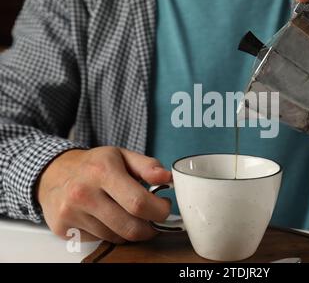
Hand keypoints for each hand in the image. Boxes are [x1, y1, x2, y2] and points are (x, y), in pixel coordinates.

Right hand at [36, 147, 171, 243]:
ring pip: (117, 237)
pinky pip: (100, 240)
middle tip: (154, 218)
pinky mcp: (63, 228)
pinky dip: (111, 233)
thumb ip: (148, 166)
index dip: (159, 210)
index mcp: (102, 171)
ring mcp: (71, 213)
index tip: (164, 207)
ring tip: (130, 214)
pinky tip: (108, 218)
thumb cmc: (93, 164)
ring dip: (131, 230)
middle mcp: (83, 193)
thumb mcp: (122, 156)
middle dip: (150, 227)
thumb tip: (167, 177)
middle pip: (130, 227)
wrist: (53, 173)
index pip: (138, 203)